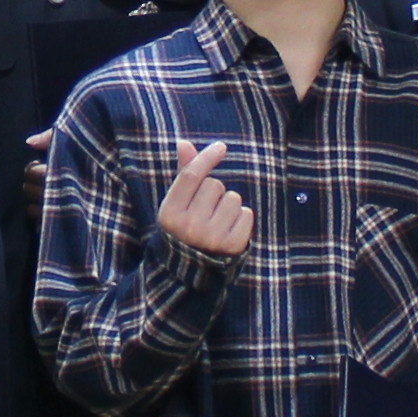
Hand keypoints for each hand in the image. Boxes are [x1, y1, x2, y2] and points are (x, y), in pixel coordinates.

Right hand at [158, 136, 253, 258]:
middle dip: (214, 193)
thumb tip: (184, 143)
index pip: (191, 176)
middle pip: (214, 185)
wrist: (191, 273)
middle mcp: (189, 226)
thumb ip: (183, 174)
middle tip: (205, 211)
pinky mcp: (232, 246)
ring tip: (217, 222)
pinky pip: (247, 215)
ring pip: (233, 199)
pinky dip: (241, 219)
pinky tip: (229, 230)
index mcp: (170, 214)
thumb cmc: (184, 230)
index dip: (206, 158)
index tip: (221, 147)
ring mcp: (211, 238)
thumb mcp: (176, 205)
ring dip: (229, 206)